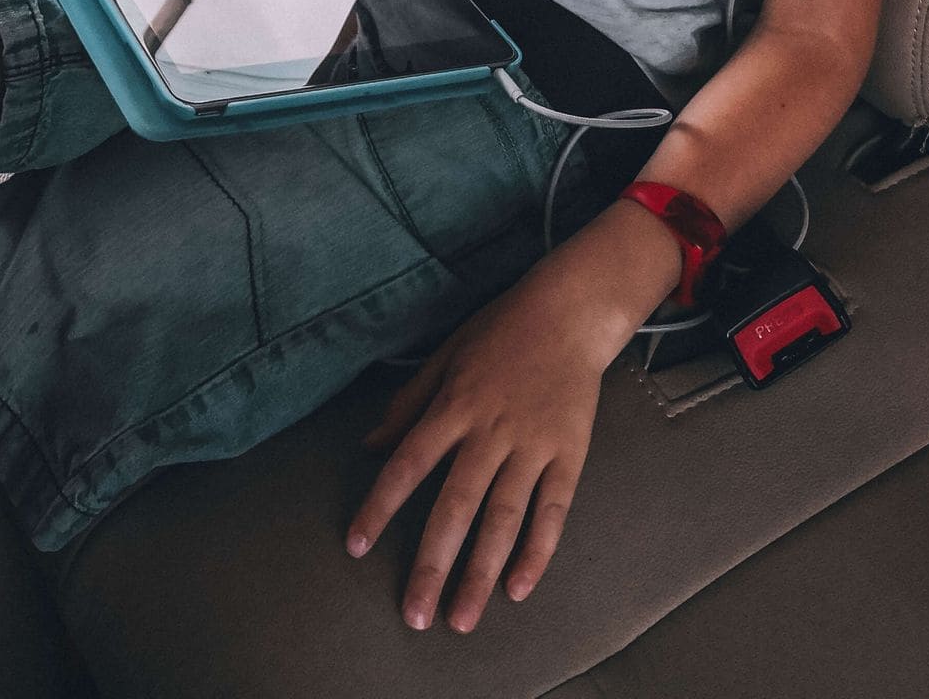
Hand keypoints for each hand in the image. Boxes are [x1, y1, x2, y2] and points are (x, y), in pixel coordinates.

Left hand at [346, 263, 613, 634]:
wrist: (570, 311)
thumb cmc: (501, 331)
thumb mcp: (446, 355)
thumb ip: (409, 403)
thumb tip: (369, 445)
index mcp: (455, 404)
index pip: (409, 462)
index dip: (381, 506)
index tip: (357, 545)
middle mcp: (492, 429)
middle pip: (456, 505)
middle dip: (433, 564)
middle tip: (414, 615)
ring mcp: (533, 443)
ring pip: (503, 517)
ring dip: (481, 571)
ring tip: (462, 618)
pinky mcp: (569, 452)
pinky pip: (553, 510)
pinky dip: (537, 551)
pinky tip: (518, 587)